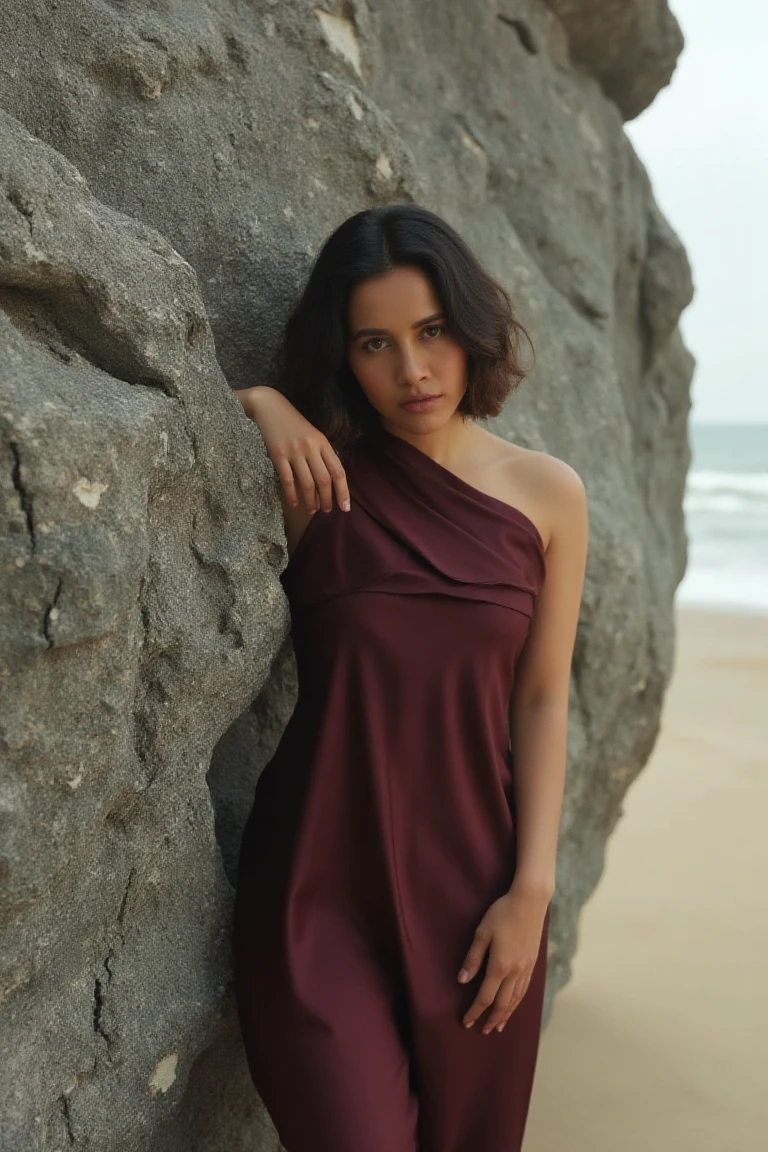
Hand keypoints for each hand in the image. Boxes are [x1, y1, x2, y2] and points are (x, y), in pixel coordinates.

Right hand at [235, 386, 350, 514]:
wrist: (269, 407)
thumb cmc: (293, 423)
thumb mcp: (314, 435)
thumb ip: (324, 453)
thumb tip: (334, 477)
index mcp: (323, 443)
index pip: (338, 471)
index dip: (343, 491)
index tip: (345, 507)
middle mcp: (311, 447)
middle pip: (324, 480)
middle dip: (327, 499)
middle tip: (327, 510)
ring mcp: (294, 451)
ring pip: (307, 483)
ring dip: (311, 501)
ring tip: (312, 510)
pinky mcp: (278, 455)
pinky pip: (288, 480)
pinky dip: (292, 495)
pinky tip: (294, 503)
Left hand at [457, 887, 548, 1033]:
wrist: (530, 901)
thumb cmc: (502, 913)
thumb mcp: (482, 932)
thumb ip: (473, 958)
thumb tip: (462, 980)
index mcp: (500, 966)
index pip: (485, 997)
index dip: (475, 1011)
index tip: (466, 1022)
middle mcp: (515, 972)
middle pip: (503, 1004)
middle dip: (491, 1019)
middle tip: (483, 1031)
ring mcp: (526, 968)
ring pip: (516, 999)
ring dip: (506, 1014)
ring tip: (499, 1026)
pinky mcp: (532, 963)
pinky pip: (525, 990)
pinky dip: (518, 1002)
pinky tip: (514, 1004)